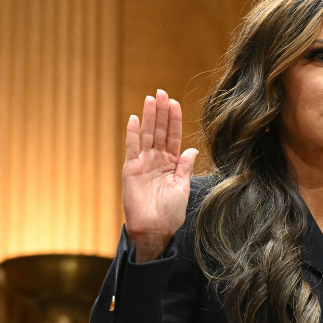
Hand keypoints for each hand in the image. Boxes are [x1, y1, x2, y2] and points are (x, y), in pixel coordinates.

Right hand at [122, 89, 197, 261]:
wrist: (155, 230)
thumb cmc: (170, 213)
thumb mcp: (183, 187)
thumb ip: (185, 167)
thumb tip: (191, 149)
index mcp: (171, 164)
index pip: (173, 136)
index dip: (174, 120)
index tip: (175, 103)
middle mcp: (157, 160)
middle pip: (159, 131)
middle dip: (161, 112)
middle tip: (162, 92)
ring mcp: (143, 163)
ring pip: (146, 135)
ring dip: (148, 117)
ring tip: (151, 99)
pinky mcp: (131, 169)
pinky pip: (131, 148)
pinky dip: (132, 134)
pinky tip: (134, 118)